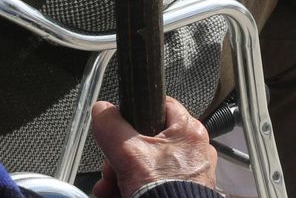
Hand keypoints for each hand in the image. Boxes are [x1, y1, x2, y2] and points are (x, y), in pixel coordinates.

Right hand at [91, 97, 216, 197]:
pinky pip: (155, 183)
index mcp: (189, 131)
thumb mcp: (129, 154)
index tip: (119, 126)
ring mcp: (189, 173)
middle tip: (110, 170)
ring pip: (147, 165)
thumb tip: (102, 110)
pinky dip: (135, 188)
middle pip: (147, 142)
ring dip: (121, 176)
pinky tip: (116, 196)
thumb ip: (112, 127)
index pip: (161, 106)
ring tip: (108, 188)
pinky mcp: (182, 191)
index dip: (136, 114)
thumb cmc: (165, 193)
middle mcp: (194, 150)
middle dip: (120, 158)